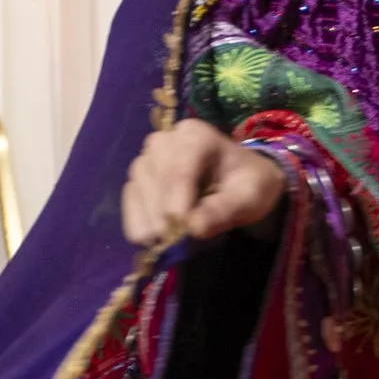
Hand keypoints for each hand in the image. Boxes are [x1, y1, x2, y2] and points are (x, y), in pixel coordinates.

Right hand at [121, 119, 288, 248]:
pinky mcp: (137, 177)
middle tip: (182, 243)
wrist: (238, 181)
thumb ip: (224, 210)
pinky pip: (129, 203)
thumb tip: (194, 228)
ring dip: (153, 223)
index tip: (184, 232)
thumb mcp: (249, 197)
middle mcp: (164, 140)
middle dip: (166, 217)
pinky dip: (139, 225)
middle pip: (154, 181)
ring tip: (176, 238)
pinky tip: (157, 238)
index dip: (177, 203)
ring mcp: (146, 158)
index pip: (178, 170)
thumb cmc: (247, 184)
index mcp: (195, 136)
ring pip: (138, 192)